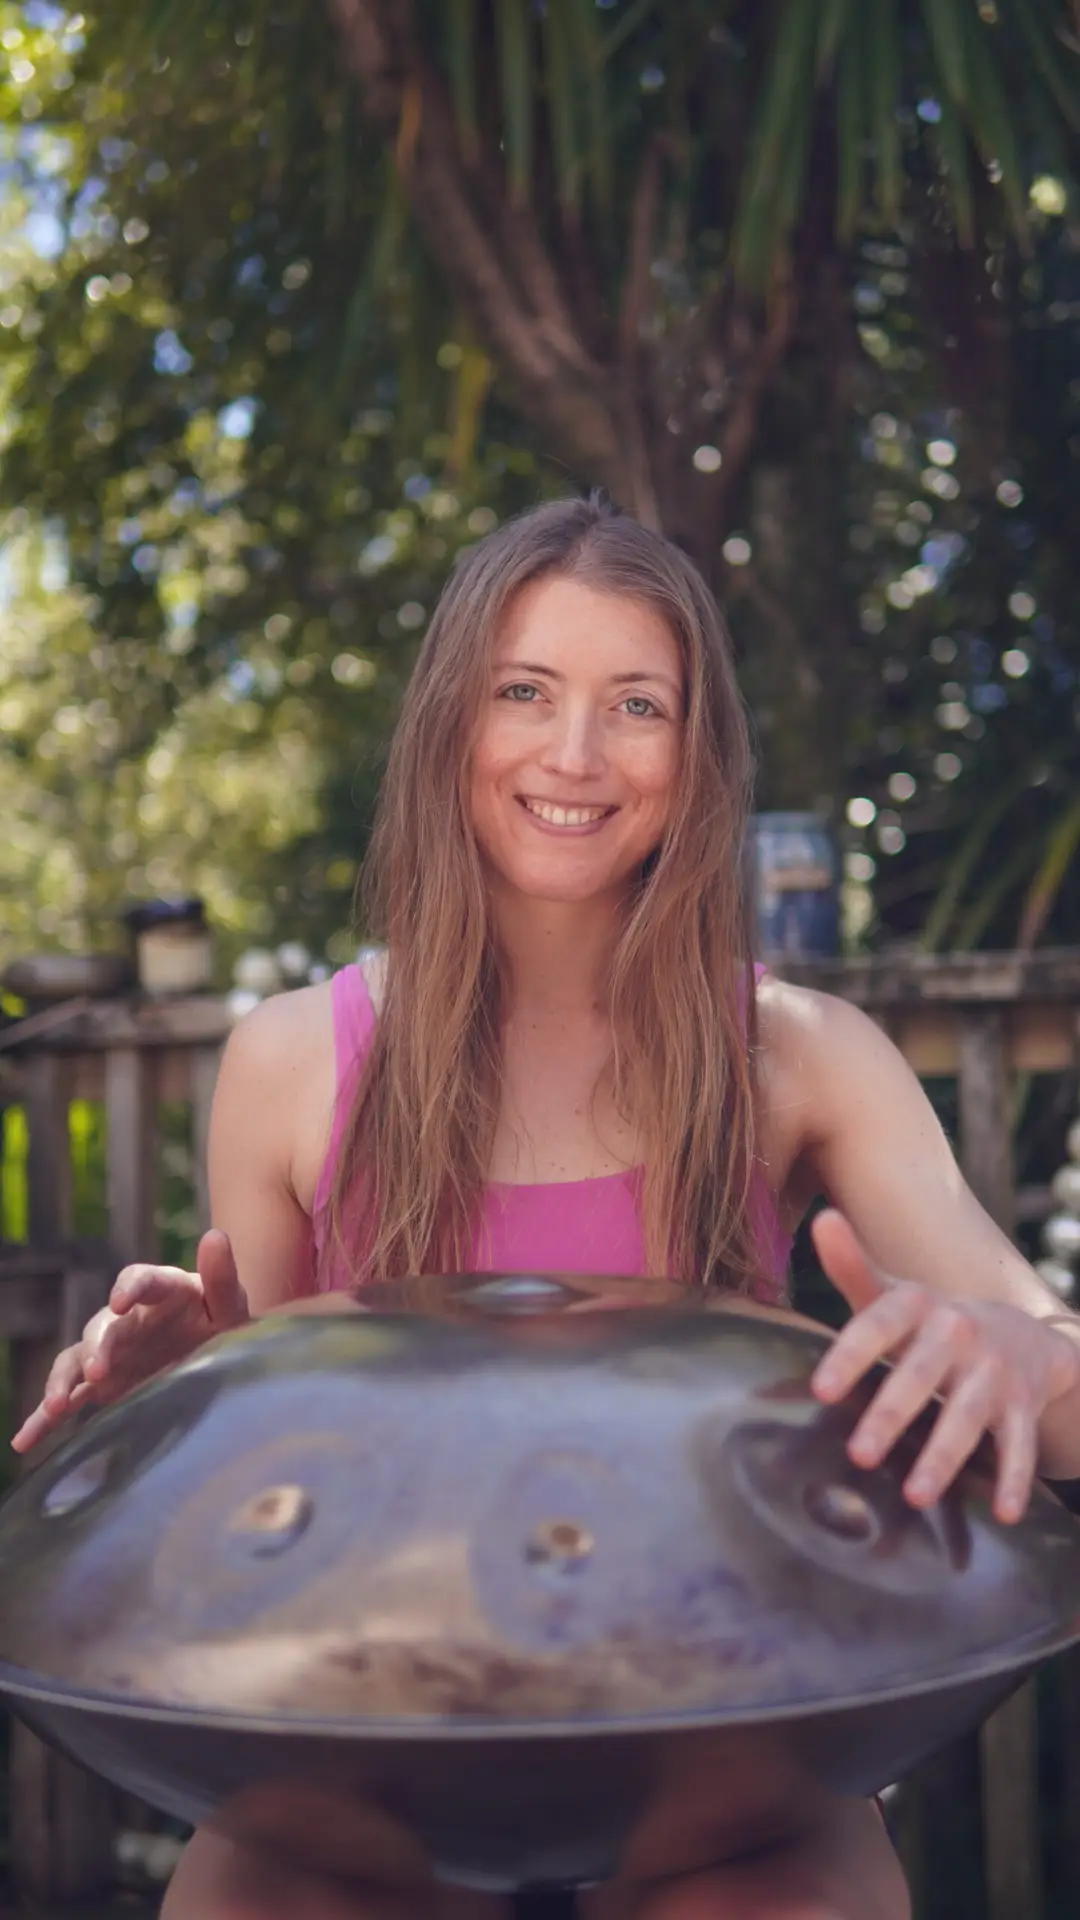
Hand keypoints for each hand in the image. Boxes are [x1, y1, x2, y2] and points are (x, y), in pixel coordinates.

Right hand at [11, 1229, 249, 1454]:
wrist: (216, 1352)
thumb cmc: (223, 1321)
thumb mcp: (231, 1305)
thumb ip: (223, 1277)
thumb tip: (216, 1235)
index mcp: (161, 1292)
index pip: (139, 1280)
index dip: (128, 1289)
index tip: (120, 1302)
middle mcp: (127, 1318)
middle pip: (101, 1327)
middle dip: (97, 1350)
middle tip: (98, 1374)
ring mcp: (110, 1351)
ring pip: (75, 1360)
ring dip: (61, 1381)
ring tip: (55, 1409)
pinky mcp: (102, 1383)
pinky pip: (70, 1397)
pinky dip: (45, 1418)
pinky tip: (25, 1441)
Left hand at [808, 1209, 1079, 1523]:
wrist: (1023, 1333)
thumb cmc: (932, 1323)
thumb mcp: (895, 1294)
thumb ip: (852, 1267)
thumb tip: (820, 1218)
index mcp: (917, 1305)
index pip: (878, 1325)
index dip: (850, 1355)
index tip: (820, 1390)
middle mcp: (957, 1332)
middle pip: (922, 1374)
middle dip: (891, 1414)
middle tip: (859, 1454)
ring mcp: (994, 1370)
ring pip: (969, 1415)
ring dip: (944, 1456)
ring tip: (916, 1495)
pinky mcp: (1023, 1405)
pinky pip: (1021, 1444)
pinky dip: (1016, 1478)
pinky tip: (1005, 1513)